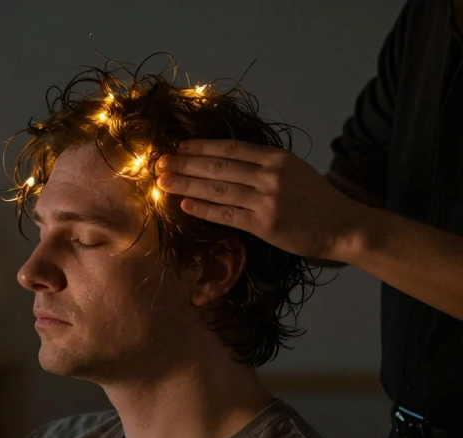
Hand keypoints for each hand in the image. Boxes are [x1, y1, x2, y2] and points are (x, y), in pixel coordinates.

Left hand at [156, 140, 369, 262]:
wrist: (343, 226)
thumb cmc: (316, 199)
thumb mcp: (294, 170)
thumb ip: (263, 165)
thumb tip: (223, 161)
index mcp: (277, 158)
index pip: (231, 148)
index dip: (201, 146)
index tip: (179, 147)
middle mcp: (270, 176)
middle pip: (219, 166)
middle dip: (186, 163)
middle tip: (160, 163)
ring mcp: (267, 200)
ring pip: (218, 189)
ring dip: (186, 184)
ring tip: (163, 181)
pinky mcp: (264, 225)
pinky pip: (226, 215)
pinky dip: (204, 209)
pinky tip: (184, 204)